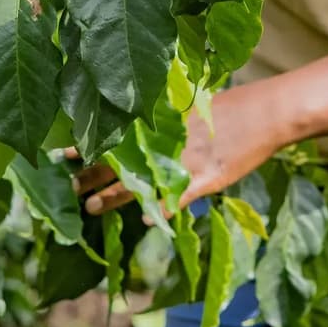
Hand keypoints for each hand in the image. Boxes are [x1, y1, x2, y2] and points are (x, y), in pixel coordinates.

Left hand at [71, 83, 286, 215]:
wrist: (267, 112)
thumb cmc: (232, 107)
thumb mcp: (194, 109)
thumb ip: (168, 122)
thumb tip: (141, 130)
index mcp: (162, 124)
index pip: (117, 136)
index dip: (88, 147)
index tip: (61, 155)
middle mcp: (167, 141)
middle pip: (122, 160)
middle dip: (92, 176)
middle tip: (67, 187)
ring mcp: (185, 161)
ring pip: (141, 181)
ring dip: (114, 195)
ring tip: (91, 207)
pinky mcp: (206, 178)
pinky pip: (178, 196)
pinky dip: (161, 208)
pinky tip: (144, 219)